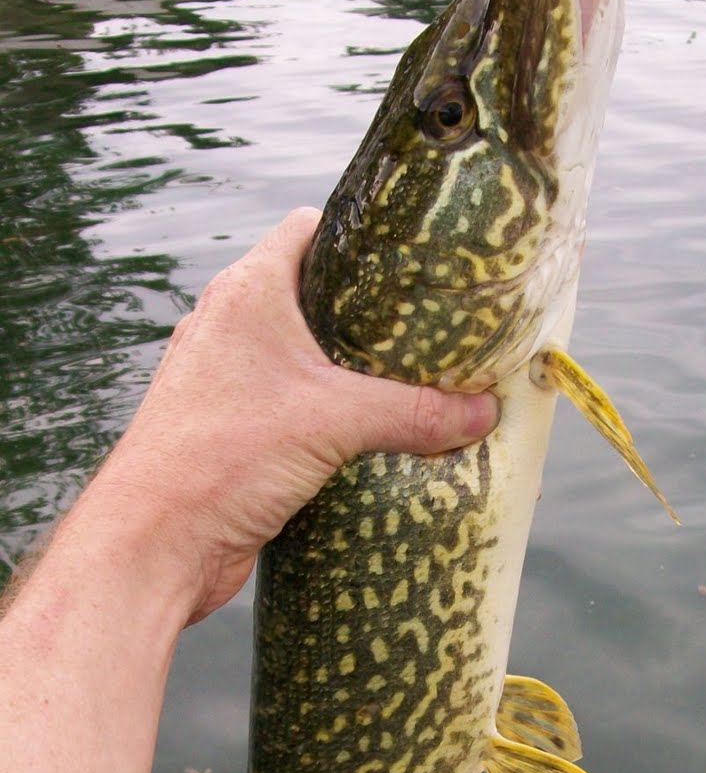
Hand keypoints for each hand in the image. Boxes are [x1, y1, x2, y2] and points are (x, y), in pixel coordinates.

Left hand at [96, 209, 499, 622]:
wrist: (155, 542)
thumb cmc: (223, 457)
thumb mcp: (334, 422)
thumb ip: (414, 412)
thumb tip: (484, 411)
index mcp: (248, 292)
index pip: (311, 230)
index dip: (364, 237)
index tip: (416, 258)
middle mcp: (232, 325)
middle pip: (315, 297)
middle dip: (373, 316)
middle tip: (434, 331)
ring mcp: (228, 379)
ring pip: (304, 359)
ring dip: (353, 374)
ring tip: (417, 385)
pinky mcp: (233, 430)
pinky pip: (293, 408)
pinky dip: (331, 417)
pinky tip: (374, 440)